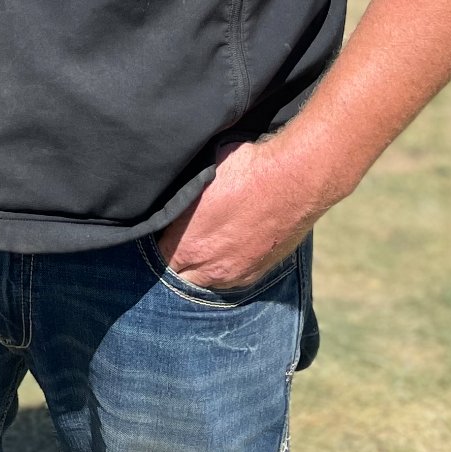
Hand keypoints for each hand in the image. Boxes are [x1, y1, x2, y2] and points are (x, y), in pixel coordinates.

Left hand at [155, 137, 324, 290]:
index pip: (157, 256)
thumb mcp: (199, 177)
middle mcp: (209, 267)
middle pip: (179, 274)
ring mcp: (236, 274)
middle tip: (181, 238)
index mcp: (186, 245)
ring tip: (206, 244)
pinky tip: (227, 249)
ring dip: (202, 267)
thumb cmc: (244, 171)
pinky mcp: (259, 272)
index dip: (157, 242)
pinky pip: (232, 279)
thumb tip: (171, 197)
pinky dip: (225, 268)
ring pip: (206, 280)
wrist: (293, 180)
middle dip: (177, 259)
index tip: (162, 230)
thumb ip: (180, 199)